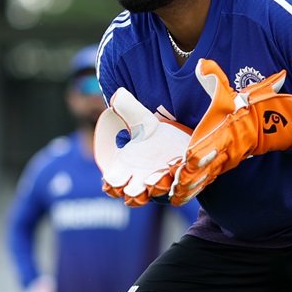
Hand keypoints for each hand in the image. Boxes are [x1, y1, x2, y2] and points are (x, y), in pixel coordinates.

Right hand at [94, 88, 191, 205]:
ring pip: (156, 194)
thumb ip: (129, 108)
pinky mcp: (180, 183)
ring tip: (156, 181)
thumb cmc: (153, 135)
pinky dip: (179, 187)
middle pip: (132, 196)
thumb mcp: (141, 120)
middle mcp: (141, 180)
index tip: (112, 181)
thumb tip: (117, 95)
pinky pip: (179, 191)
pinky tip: (180, 175)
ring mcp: (161, 183)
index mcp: (125, 168)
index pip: (112, 183)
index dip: (111, 184)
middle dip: (133, 194)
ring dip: (156, 189)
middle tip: (134, 189)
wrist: (179, 142)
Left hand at [168, 60, 291, 203]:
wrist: (268, 124)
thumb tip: (202, 64)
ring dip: (192, 187)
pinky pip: (208, 180)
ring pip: (206, 176)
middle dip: (193, 176)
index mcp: (226, 132)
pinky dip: (195, 189)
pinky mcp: (222, 167)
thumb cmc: (246, 107)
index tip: (190, 157)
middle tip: (177, 186)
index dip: (203, 149)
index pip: (214, 142)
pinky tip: (180, 198)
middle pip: (208, 165)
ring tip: (176, 197)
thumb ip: (215, 79)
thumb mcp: (230, 93)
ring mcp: (225, 161)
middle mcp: (226, 150)